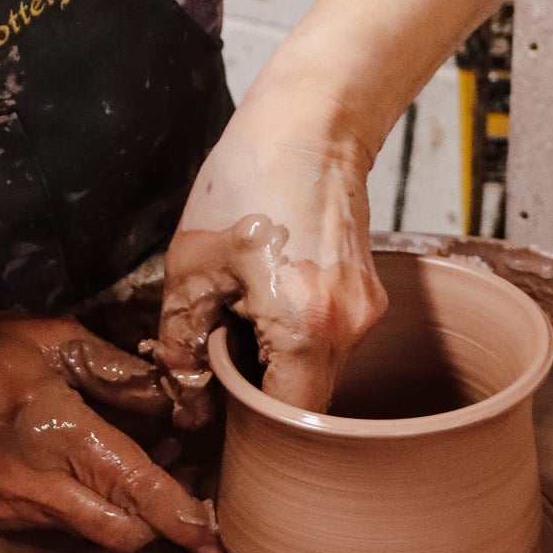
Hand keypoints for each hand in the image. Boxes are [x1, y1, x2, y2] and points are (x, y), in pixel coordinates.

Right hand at [0, 314, 221, 552]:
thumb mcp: (51, 340)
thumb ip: (119, 372)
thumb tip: (174, 399)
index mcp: (58, 434)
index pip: (138, 491)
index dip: (185, 519)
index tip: (217, 539)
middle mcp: (39, 486)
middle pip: (125, 534)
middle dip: (165, 525)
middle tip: (192, 496)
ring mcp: (15, 510)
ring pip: (95, 534)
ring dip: (129, 514)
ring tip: (147, 469)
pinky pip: (63, 525)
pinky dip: (92, 507)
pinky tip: (96, 469)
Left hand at [151, 83, 386, 428]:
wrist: (313, 122)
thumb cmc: (249, 180)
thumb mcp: (192, 266)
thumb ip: (183, 344)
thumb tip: (184, 401)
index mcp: (307, 326)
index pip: (288, 421)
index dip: (249, 430)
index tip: (214, 420)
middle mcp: (350, 328)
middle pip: (308, 404)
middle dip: (259, 400)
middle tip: (213, 377)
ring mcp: (367, 313)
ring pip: (321, 376)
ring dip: (277, 371)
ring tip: (236, 331)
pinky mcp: (368, 297)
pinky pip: (331, 346)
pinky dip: (296, 345)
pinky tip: (263, 309)